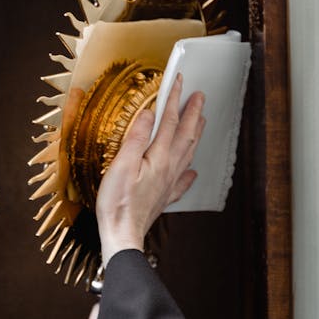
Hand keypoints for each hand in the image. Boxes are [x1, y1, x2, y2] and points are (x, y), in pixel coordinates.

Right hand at [95, 79, 205, 267]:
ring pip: (188, 153)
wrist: (122, 235)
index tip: (179, 83)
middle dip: (193, 113)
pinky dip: (189, 173)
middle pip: (185, 135)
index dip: (175, 100)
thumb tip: (148, 114)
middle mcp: (169, 169)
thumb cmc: (118, 203)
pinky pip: (182, 181)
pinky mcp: (163, 197)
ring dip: (195, 134)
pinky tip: (192, 172)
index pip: (169, 122)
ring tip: (201, 122)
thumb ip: (136, 138)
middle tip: (200, 97)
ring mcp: (169, 184)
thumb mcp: (121, 165)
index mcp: (159, 158)